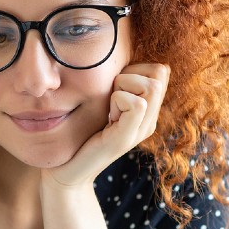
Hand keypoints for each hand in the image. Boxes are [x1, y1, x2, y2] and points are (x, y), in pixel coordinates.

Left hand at [45, 63, 169, 188]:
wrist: (67, 171)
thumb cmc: (80, 133)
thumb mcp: (101, 103)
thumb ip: (116, 85)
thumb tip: (121, 57)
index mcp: (146, 110)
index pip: (160, 69)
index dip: (136, 69)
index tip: (113, 91)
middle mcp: (149, 120)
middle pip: (160, 73)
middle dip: (129, 77)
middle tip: (110, 102)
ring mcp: (141, 130)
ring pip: (150, 85)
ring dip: (121, 90)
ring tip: (108, 111)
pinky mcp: (126, 138)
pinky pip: (137, 104)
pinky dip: (117, 102)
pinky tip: (106, 118)